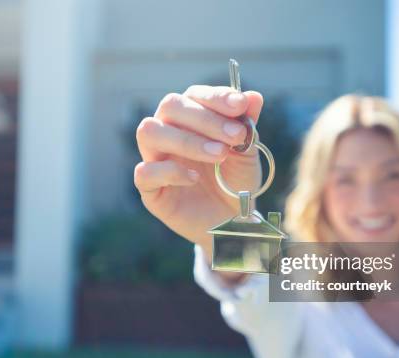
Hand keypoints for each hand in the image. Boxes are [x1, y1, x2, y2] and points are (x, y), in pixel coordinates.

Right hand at [134, 85, 263, 265]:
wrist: (233, 222)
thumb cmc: (235, 182)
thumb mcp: (247, 154)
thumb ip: (247, 126)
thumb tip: (254, 96)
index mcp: (190, 118)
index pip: (194, 95)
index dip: (216, 97)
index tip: (240, 105)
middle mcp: (168, 132)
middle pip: (170, 106)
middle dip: (205, 119)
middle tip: (236, 136)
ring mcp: (155, 159)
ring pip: (149, 132)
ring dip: (187, 140)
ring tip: (219, 155)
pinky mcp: (150, 189)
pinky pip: (145, 172)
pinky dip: (170, 171)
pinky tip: (194, 178)